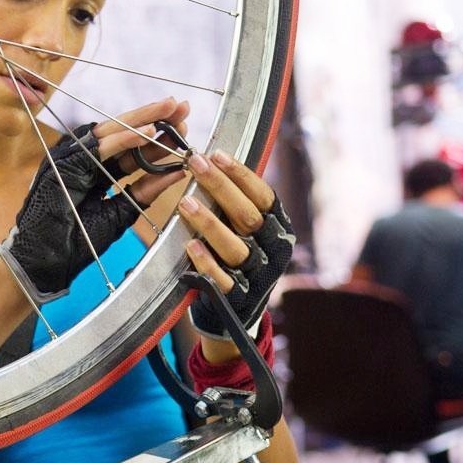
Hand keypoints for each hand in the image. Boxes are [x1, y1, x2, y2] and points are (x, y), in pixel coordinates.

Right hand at [0, 99, 189, 302]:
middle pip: (122, 133)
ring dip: (142, 120)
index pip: (130, 148)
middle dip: (153, 119)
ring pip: (112, 132)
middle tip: (183, 107)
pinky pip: (100, 146)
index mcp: (96, 171)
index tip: (183, 128)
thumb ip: (143, 192)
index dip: (156, 138)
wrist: (47, 261)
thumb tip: (175, 171)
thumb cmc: (76, 242)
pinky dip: (125, 138)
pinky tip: (147, 131)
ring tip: (170, 110)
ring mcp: (72, 158)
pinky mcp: (65, 163)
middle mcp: (84, 159)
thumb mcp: (119, 213)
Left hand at [178, 150, 294, 341]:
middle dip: (220, 187)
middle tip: (194, 164)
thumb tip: (210, 160)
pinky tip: (189, 245)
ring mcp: (257, 275)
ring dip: (209, 223)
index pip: (263, 196)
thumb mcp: (244, 227)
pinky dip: (206, 262)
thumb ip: (235, 201)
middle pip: (248, 215)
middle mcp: (272, 249)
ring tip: (185, 203)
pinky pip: (222, 279)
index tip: (216, 154)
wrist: (239, 308)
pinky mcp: (239, 298)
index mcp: (277, 226)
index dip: (241, 174)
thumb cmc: (237, 253)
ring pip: (235, 246)